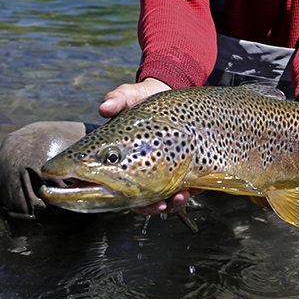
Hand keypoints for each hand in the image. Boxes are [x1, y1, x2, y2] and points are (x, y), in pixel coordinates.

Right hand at [99, 78, 200, 215]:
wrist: (169, 91)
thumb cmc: (142, 98)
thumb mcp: (129, 96)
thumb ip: (117, 100)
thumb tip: (105, 107)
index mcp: (121, 158)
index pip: (115, 186)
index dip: (122, 199)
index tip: (132, 200)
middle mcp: (138, 169)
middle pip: (140, 200)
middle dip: (151, 207)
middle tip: (161, 205)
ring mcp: (160, 170)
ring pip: (163, 198)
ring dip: (171, 203)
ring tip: (180, 197)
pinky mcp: (181, 168)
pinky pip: (184, 188)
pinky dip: (189, 193)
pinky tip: (193, 188)